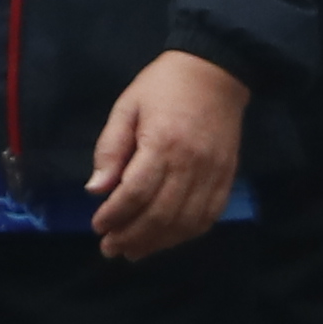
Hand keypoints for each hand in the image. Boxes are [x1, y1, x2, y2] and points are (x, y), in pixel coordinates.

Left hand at [86, 50, 247, 260]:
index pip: (135, 193)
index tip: (98, 227)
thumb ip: (110, 148)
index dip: (114, 216)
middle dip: (132, 237)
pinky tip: (167, 240)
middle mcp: (191, 164)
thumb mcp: (126, 107)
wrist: (216, 71)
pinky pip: (209, 216)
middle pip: (160, 215)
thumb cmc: (163, 86)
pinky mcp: (227, 177)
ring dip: (158, 243)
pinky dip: (186, 234)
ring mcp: (213, 174)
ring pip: (185, 222)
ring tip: (133, 252)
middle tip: (110, 249)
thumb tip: (95, 189)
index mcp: (162, 143)